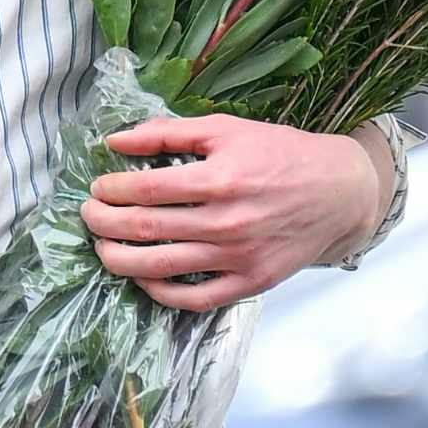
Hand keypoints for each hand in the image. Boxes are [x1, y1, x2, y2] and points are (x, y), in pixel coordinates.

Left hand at [80, 114, 380, 311]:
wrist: (339, 191)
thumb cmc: (280, 153)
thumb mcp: (227, 128)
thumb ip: (168, 131)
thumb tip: (116, 139)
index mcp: (220, 178)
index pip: (146, 189)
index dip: (111, 190)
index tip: (97, 188)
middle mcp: (226, 222)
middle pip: (145, 230)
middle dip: (104, 224)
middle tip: (88, 216)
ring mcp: (238, 258)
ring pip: (161, 269)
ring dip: (119, 260)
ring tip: (102, 248)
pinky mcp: (250, 283)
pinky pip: (194, 299)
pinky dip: (160, 292)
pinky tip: (142, 277)